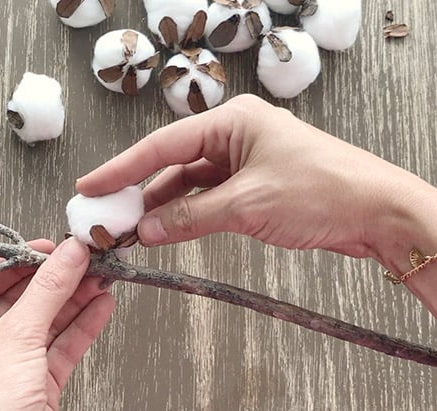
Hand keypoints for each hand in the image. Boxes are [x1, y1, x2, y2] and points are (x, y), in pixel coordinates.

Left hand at [0, 238, 114, 410]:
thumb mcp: (17, 336)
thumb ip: (47, 291)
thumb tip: (67, 255)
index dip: (21, 259)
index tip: (50, 247)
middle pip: (24, 298)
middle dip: (57, 279)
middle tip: (84, 260)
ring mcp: (14, 365)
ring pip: (49, 320)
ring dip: (75, 299)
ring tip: (100, 277)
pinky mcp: (40, 384)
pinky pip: (63, 345)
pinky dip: (83, 325)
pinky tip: (99, 306)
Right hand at [76, 94, 436, 313]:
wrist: (377, 212)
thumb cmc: (323, 190)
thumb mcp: (247, 205)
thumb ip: (191, 218)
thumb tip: (146, 230)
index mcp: (232, 122)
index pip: (163, 145)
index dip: (122, 168)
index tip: (92, 185)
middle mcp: (234, 136)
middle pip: (172, 163)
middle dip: (140, 191)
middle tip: (107, 215)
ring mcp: (243, 161)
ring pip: (188, 183)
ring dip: (163, 207)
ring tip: (131, 229)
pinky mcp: (252, 184)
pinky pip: (208, 197)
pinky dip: (187, 215)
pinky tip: (166, 230)